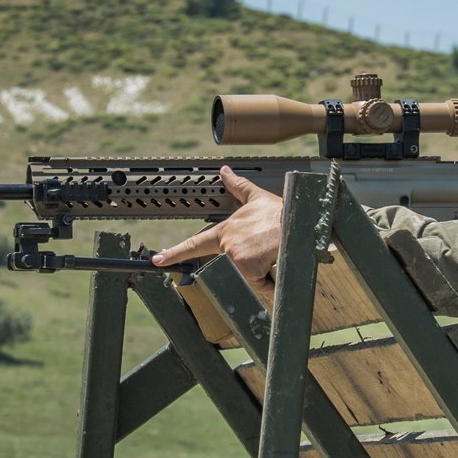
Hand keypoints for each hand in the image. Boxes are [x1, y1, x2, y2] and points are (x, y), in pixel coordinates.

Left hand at [152, 166, 283, 287]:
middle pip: (231, 266)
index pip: (195, 243)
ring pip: (245, 278)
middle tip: (265, 252)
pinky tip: (275, 266)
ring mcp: (236, 259)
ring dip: (260, 272)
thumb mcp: (257, 198)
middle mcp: (227, 246)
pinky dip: (268, 282)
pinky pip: (257, 285)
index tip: (158, 259)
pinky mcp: (248, 270)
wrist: (299, 223)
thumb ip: (238, 187)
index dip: (175, 252)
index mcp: (226, 231)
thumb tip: (225, 171)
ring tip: (272, 255)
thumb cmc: (280, 214)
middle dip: (248, 265)